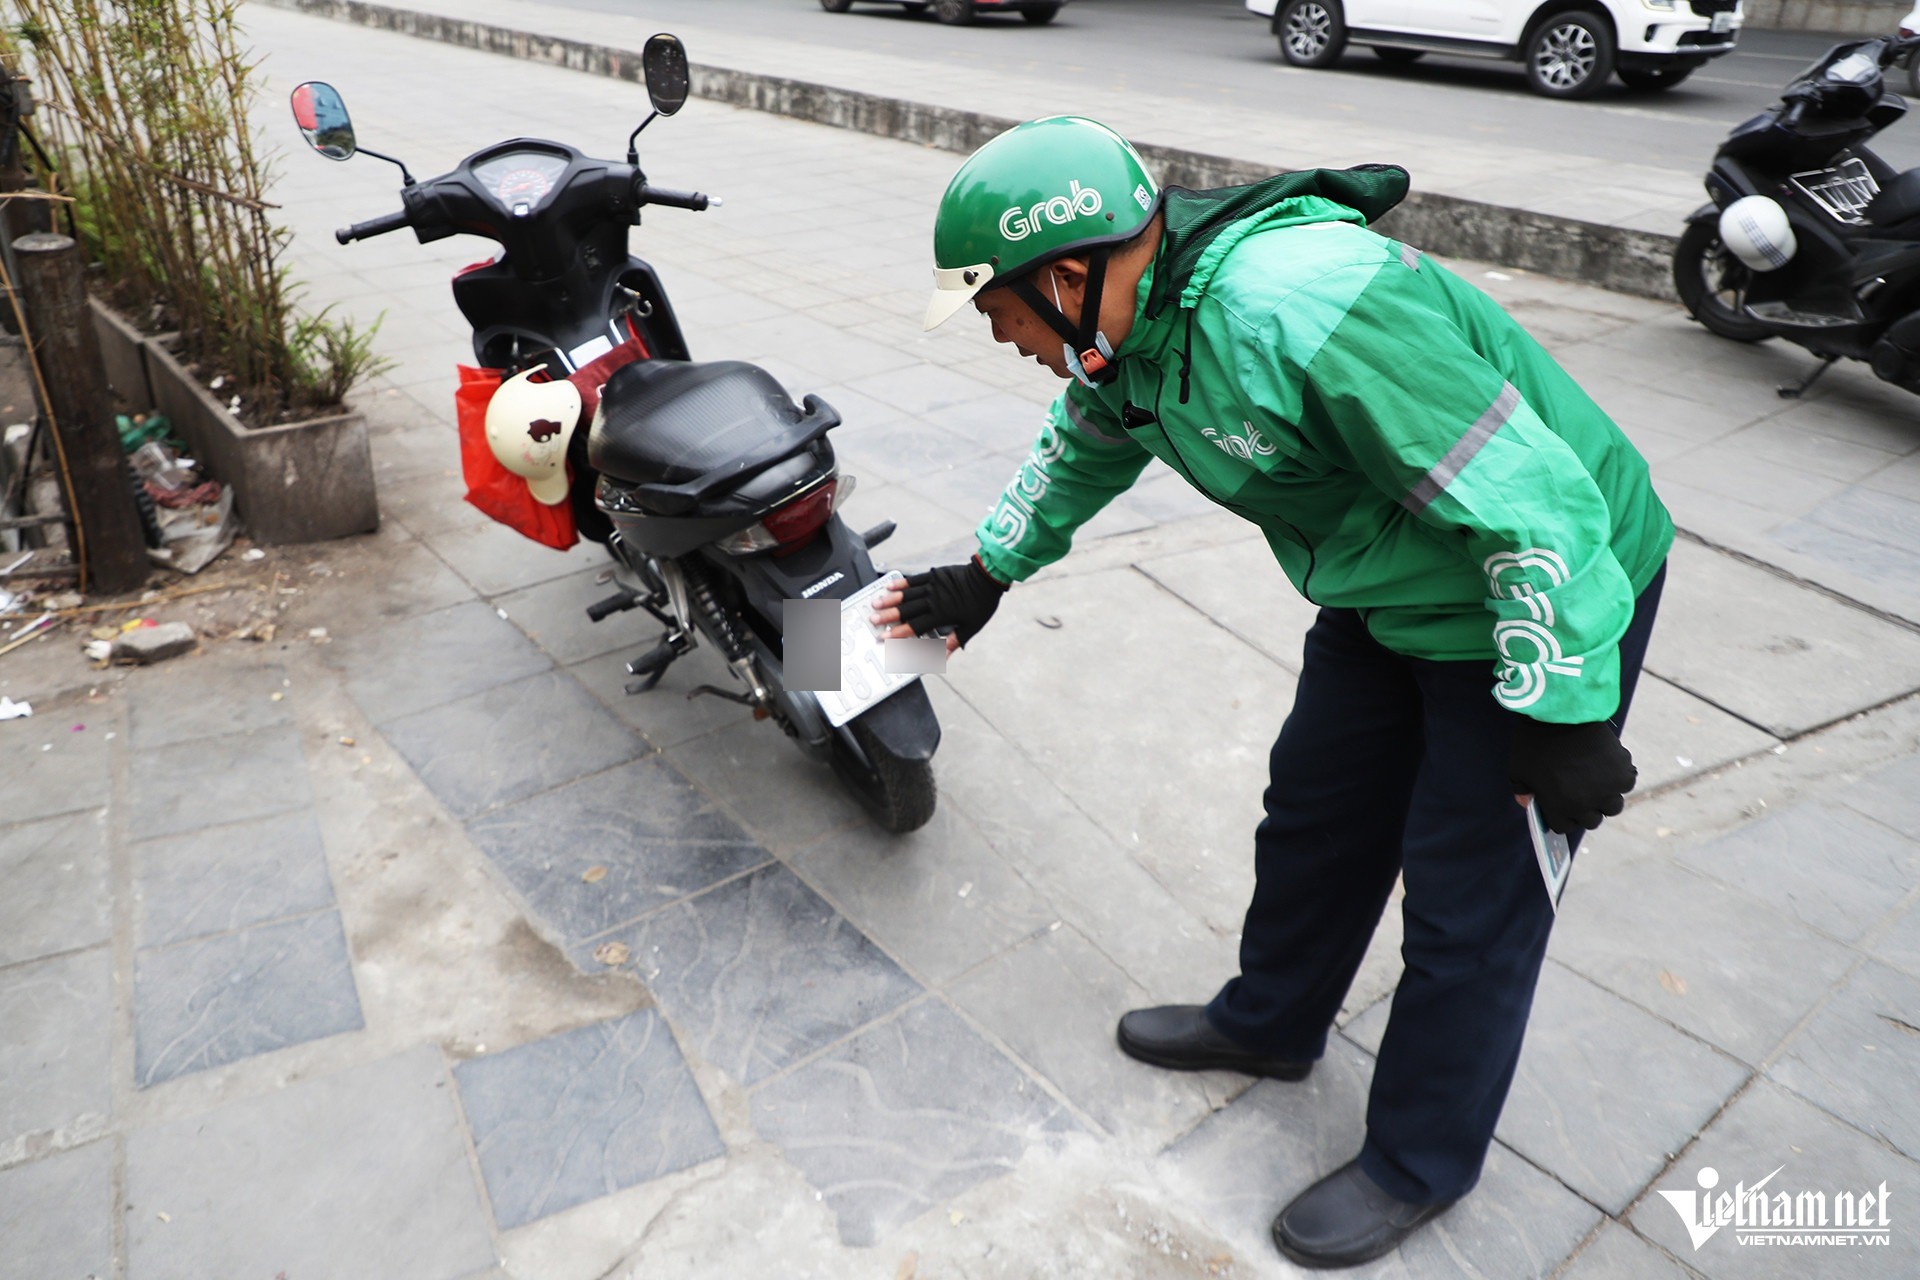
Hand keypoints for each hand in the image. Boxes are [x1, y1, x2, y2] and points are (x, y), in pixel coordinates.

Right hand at [869, 557, 1005, 649]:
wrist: (987, 577)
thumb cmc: (981, 603)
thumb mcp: (971, 627)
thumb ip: (954, 641)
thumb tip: (943, 657)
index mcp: (941, 614)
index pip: (915, 626)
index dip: (898, 634)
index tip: (885, 638)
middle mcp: (933, 600)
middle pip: (906, 610)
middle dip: (888, 617)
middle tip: (873, 621)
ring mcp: (932, 586)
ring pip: (906, 594)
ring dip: (889, 600)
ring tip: (875, 604)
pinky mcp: (933, 574)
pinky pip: (914, 579)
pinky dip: (901, 583)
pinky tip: (889, 587)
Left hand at [1509, 718, 1636, 834]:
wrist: (1561, 715)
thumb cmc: (1534, 742)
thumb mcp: (1518, 769)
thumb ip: (1521, 790)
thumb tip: (1527, 803)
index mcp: (1558, 807)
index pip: (1565, 827)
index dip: (1564, 816)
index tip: (1564, 805)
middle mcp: (1585, 804)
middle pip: (1591, 821)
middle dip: (1586, 810)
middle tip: (1583, 792)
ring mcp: (1606, 790)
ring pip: (1612, 806)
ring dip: (1606, 797)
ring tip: (1598, 780)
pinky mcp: (1622, 773)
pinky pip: (1626, 784)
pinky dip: (1620, 777)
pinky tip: (1609, 765)